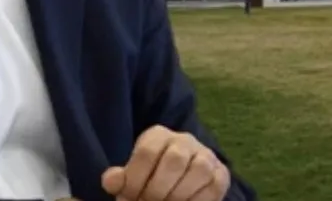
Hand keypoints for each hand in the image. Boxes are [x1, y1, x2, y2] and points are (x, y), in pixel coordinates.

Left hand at [101, 125, 229, 200]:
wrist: (180, 177)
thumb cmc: (150, 177)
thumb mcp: (133, 175)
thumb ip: (121, 179)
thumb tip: (111, 181)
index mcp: (158, 136)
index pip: (147, 151)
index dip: (135, 178)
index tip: (126, 197)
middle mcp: (184, 140)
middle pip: (175, 160)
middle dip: (157, 189)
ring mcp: (205, 155)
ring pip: (199, 169)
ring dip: (179, 195)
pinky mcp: (220, 173)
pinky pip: (214, 186)